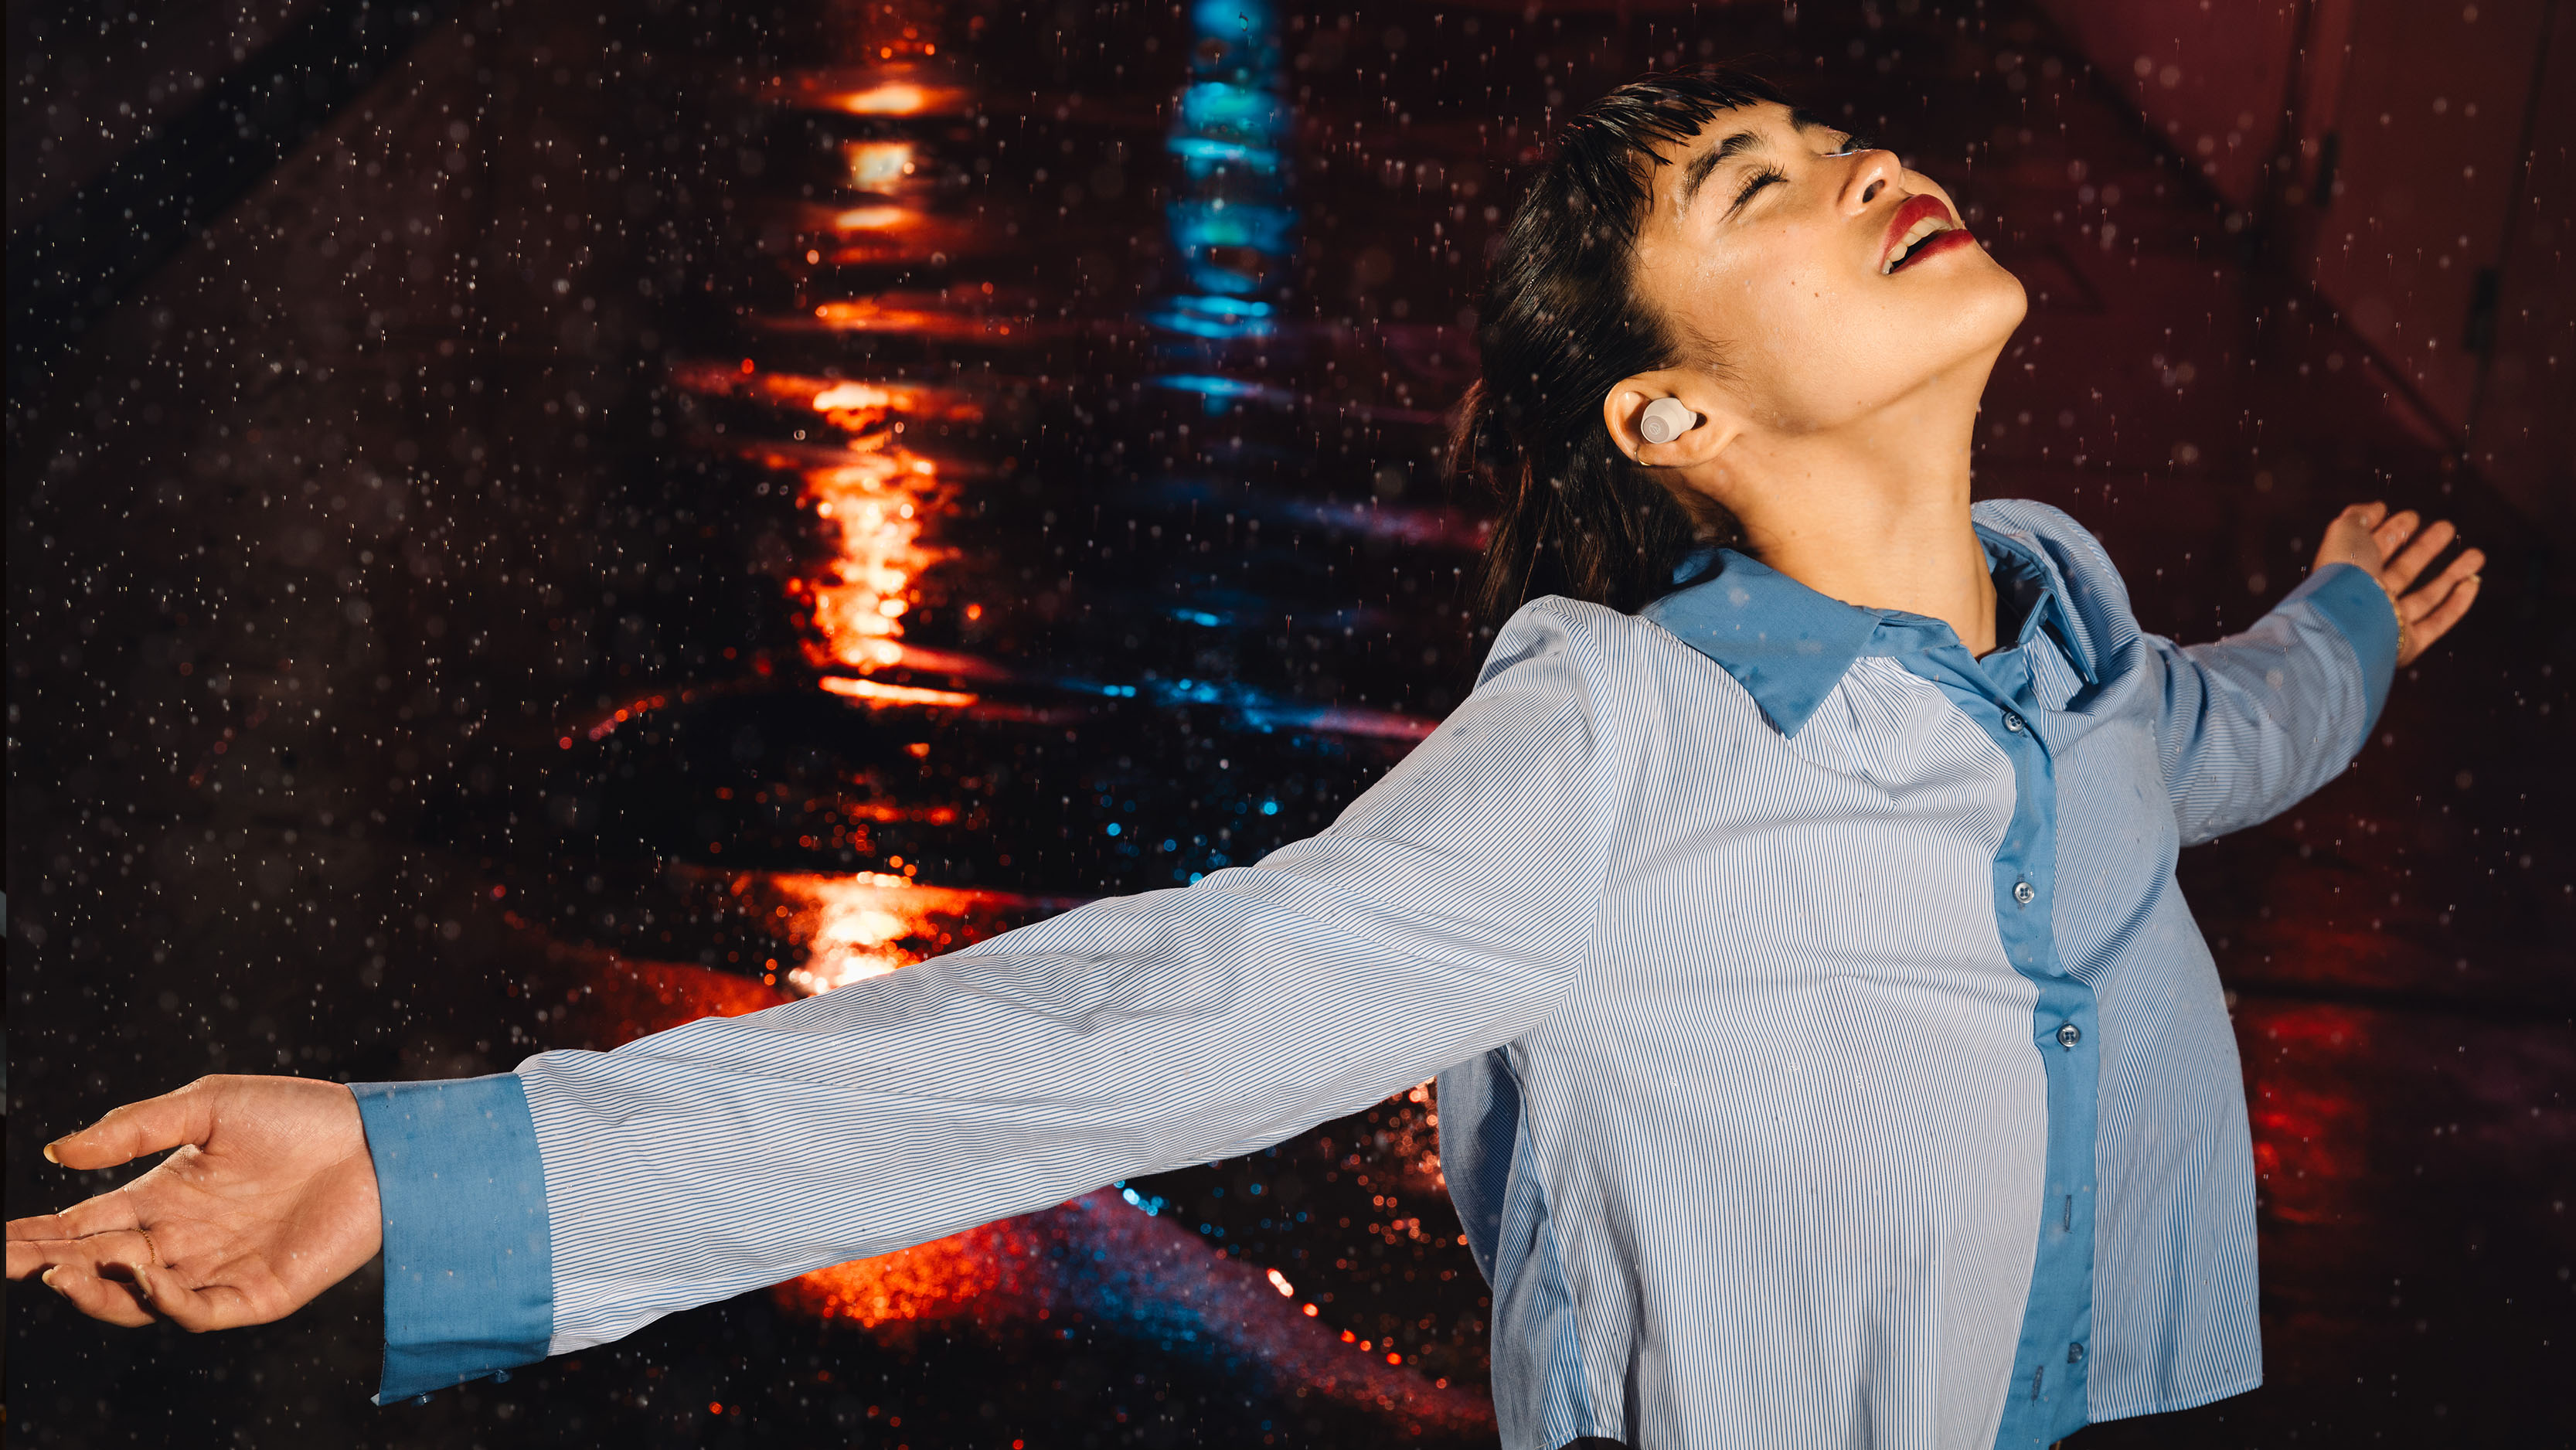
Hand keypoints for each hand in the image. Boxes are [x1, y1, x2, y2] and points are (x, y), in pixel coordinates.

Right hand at [6, 1076, 380, 1330]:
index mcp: (164, 1197)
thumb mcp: (208, 1107)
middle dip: (54, 1265)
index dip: (39, 1236)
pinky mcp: (257, 1295)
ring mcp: (218, 1270)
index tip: (0, 1241)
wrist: (379, 1138)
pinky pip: (197, 1312)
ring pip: (138, 1301)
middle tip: (18, 1260)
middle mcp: (183, 1240)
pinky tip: (141, 1273)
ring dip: (99, 1290)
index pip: (86, 1225)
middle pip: (100, 1268)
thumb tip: (57, 1153)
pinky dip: (164, 1300)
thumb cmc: (299, 1115)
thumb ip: (133, 1130)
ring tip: (69, 1267)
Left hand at [2312, 502, 2483, 666]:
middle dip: (2425, 548)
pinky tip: (2473, 583)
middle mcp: (2369, 598)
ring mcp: (2389, 622)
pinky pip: (2437, 623)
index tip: (2413, 515)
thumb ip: (2359, 516)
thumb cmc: (2344, 573)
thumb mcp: (2345, 532)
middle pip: (2403, 570)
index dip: (2393, 530)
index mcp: (2349, 572)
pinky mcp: (2408, 644)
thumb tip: (2377, 507)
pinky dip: (2457, 605)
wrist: (2348, 619)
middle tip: (2447, 527)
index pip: (2375, 549)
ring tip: (2477, 554)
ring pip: (2426, 596)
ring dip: (2453, 574)